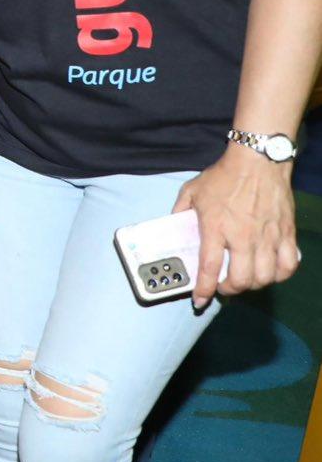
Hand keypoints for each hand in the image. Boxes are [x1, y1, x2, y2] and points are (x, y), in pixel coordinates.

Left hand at [176, 144, 300, 306]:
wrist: (258, 161)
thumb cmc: (223, 176)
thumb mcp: (191, 191)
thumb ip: (180, 211)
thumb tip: (174, 226)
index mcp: (215, 227)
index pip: (209, 267)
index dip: (203, 289)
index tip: (199, 300)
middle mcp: (242, 237)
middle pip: (240, 280)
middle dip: (229, 290)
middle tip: (223, 286)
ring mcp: (267, 237)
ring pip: (264, 278)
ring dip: (253, 285)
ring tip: (245, 279)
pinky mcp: (286, 234)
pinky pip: (287, 266)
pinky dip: (278, 275)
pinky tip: (270, 272)